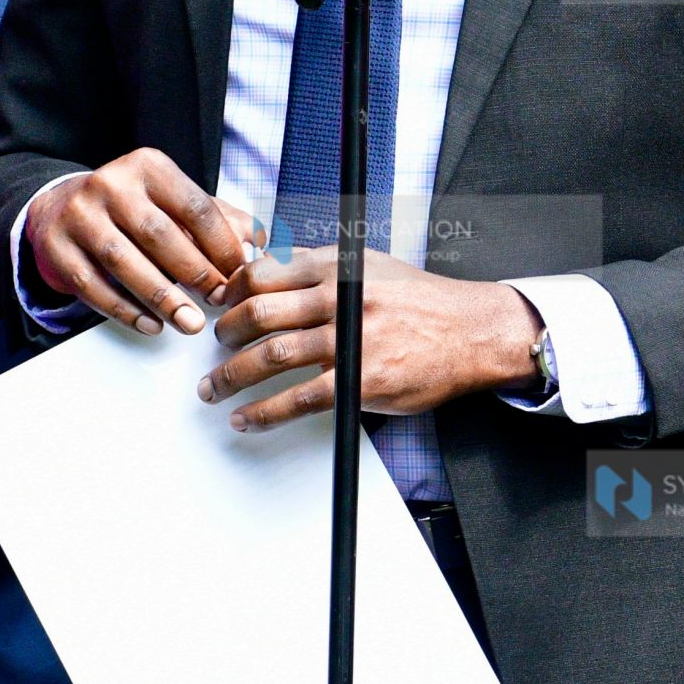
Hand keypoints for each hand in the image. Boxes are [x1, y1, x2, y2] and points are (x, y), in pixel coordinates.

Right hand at [23, 148, 258, 335]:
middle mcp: (111, 184)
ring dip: (162, 297)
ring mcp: (79, 215)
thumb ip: (219, 219)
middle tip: (218, 302)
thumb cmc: (132, 208)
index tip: (238, 275)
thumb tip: (263, 243)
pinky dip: (125, 310)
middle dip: (195, 274)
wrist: (61, 207)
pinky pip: (93, 286)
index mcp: (149, 166)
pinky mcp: (57, 247)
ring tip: (189, 323)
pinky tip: (151, 325)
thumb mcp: (173, 201)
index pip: (195, 207)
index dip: (221, 246)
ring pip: (125, 261)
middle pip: (161, 234)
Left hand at [197, 248, 542, 429]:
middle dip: (224, 336)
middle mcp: (338, 298)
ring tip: (213, 389)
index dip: (231, 294)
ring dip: (231, 377)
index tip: (218, 308)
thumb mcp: (369, 264)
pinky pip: (298, 399)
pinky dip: (264, 412)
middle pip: (258, 314)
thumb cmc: (420, 300)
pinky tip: (247, 418)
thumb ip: (320, 266)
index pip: (263, 273)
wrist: (470, 332)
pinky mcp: (360, 380)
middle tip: (214, 349)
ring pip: (270, 357)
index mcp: (337, 266)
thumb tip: (268, 268)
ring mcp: (348, 340)